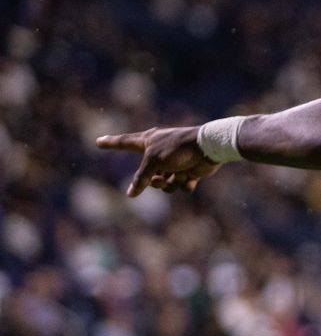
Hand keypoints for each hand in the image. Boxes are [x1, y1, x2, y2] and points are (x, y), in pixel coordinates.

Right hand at [96, 126, 219, 196]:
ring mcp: (174, 163)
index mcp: (148, 141)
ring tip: (178, 176)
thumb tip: (130, 194)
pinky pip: (180, 187)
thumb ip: (141, 178)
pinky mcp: (188, 171)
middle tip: (161, 178)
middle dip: (153, 181)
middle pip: (146, 175)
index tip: (98, 141)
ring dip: (170, 184)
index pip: (124, 142)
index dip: (111, 143)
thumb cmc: (178, 149)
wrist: (208, 148)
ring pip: (164, 184)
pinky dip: (184, 185)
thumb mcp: (153, 162)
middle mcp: (159, 152)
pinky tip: (192, 177)